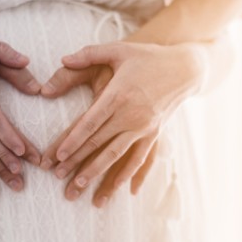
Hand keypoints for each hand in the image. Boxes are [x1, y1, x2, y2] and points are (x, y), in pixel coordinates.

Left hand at [40, 41, 205, 205]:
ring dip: (99, 172)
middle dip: (77, 161)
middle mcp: (132, 114)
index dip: (72, 140)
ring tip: (81, 185)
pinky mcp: (155, 133)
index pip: (90, 123)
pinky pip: (142, 158)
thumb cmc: (147, 57)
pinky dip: (132, 174)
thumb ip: (89, 54)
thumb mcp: (118, 50)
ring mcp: (145, 127)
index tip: (57, 155)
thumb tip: (63, 59)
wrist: (184, 68)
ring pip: (117, 155)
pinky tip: (126, 191)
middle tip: (58, 176)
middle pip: (99, 143)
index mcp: (119, 95)